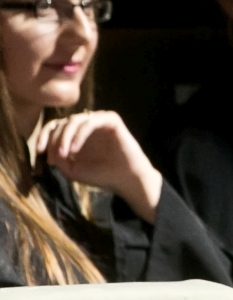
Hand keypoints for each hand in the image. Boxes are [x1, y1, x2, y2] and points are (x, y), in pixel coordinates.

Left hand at [35, 111, 162, 222]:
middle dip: (55, 140)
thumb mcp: (72, 169)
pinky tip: (75, 149)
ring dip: (65, 137)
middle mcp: (86, 124)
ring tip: (65, 154)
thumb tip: (48, 149)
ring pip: (74, 120)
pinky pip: (90, 122)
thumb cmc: (101, 175)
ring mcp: (99, 120)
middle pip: (62, 122)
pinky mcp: (111, 120)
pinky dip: (79, 134)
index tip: (40, 152)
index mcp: (76, 134)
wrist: (125, 180)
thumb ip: (59, 158)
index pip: (55, 127)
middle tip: (56, 158)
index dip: (44, 136)